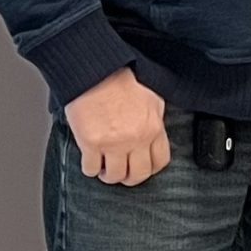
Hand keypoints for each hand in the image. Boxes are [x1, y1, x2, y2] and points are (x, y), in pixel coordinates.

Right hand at [63, 66, 169, 186]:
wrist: (97, 72)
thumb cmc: (122, 80)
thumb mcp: (152, 98)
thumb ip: (154, 119)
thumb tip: (154, 134)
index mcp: (153, 127)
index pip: (160, 161)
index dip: (150, 168)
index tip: (143, 167)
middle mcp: (136, 139)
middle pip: (138, 175)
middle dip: (130, 178)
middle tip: (123, 173)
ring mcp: (113, 143)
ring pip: (115, 176)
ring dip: (109, 175)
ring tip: (105, 168)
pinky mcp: (91, 143)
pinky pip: (91, 169)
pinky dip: (90, 169)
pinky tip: (91, 160)